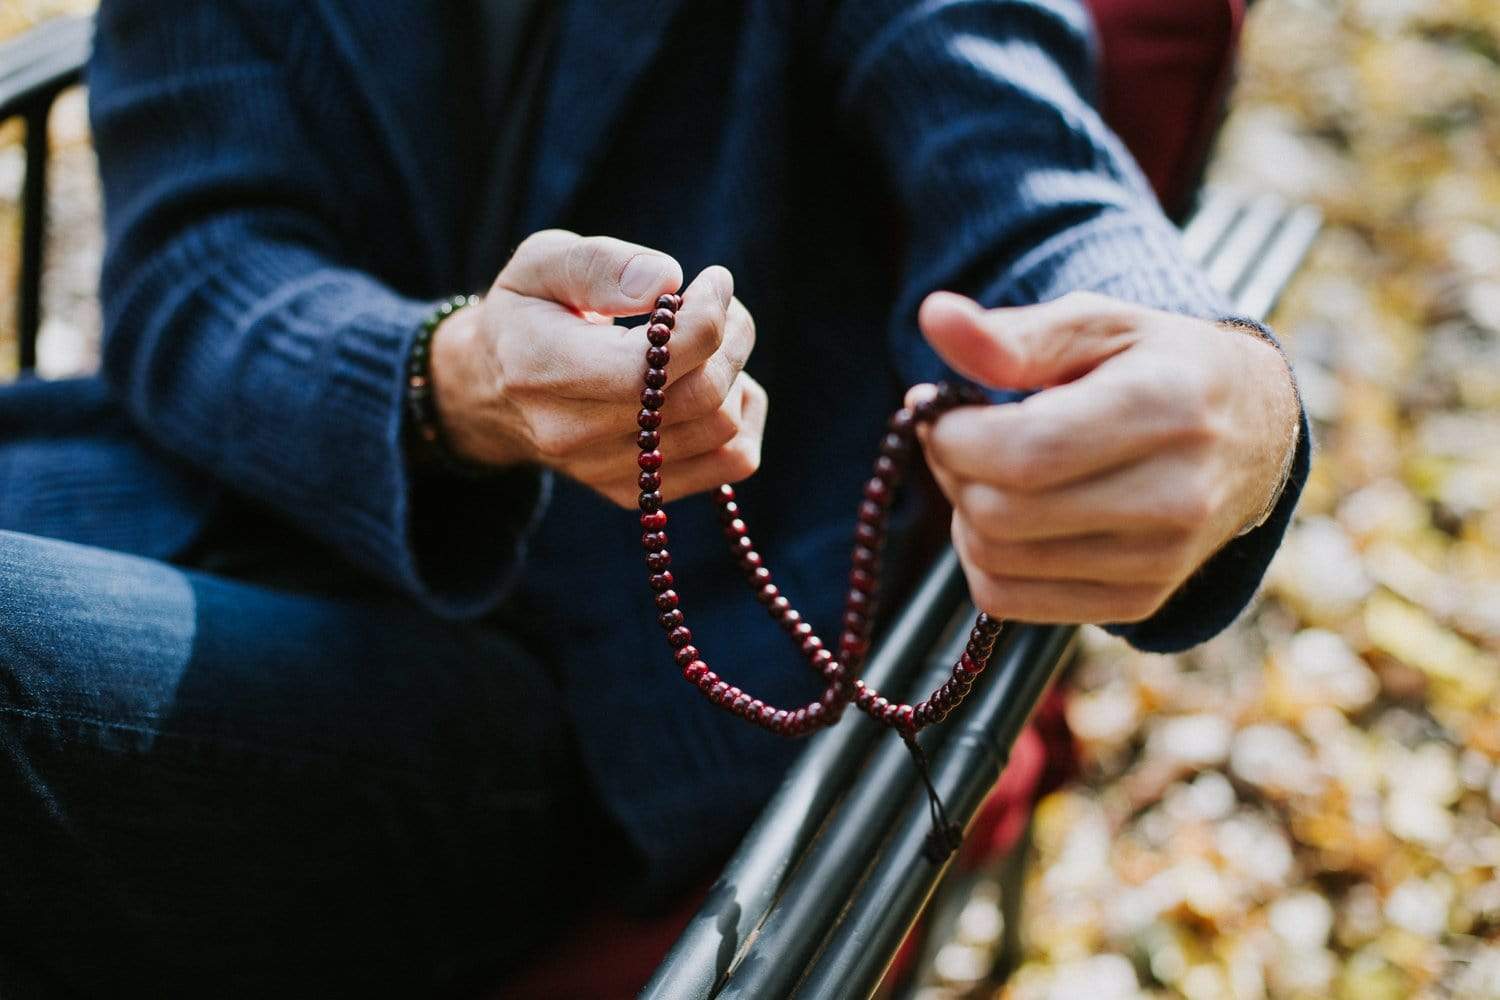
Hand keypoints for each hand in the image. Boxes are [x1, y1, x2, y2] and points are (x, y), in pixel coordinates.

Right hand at [429, 230, 765, 507]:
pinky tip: (720, 383)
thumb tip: (666, 282)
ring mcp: (605, 470)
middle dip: (731, 338)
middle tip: (723, 304)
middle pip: (697, 398)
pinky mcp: (637, 491)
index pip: (646, 367)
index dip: (703, 319)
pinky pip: (730, 462)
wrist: (494, 391)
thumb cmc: (528, 313)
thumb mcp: (542, 264)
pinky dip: (743, 415)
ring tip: (714, 340)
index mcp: (540, 369)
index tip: (713, 280)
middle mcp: (570, 433)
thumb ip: (600, 265)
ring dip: (737, 372)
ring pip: (721, 429)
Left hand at [913, 290, 1298, 624]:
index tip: (940, 410)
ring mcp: (1159, 560)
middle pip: (999, 513)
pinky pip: (1009, 600)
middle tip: (961, 439)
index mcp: (1165, 408)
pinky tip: (1009, 516)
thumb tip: (934, 317)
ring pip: (995, 561)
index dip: (953, 437)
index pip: (1023, 452)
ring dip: (964, 514)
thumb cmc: (1160, 366)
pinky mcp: (1139, 600)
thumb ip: (1012, 333)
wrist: (1255, 435)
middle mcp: (1174, 496)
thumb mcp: (1097, 326)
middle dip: (953, 472)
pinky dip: (984, 559)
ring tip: (990, 472)